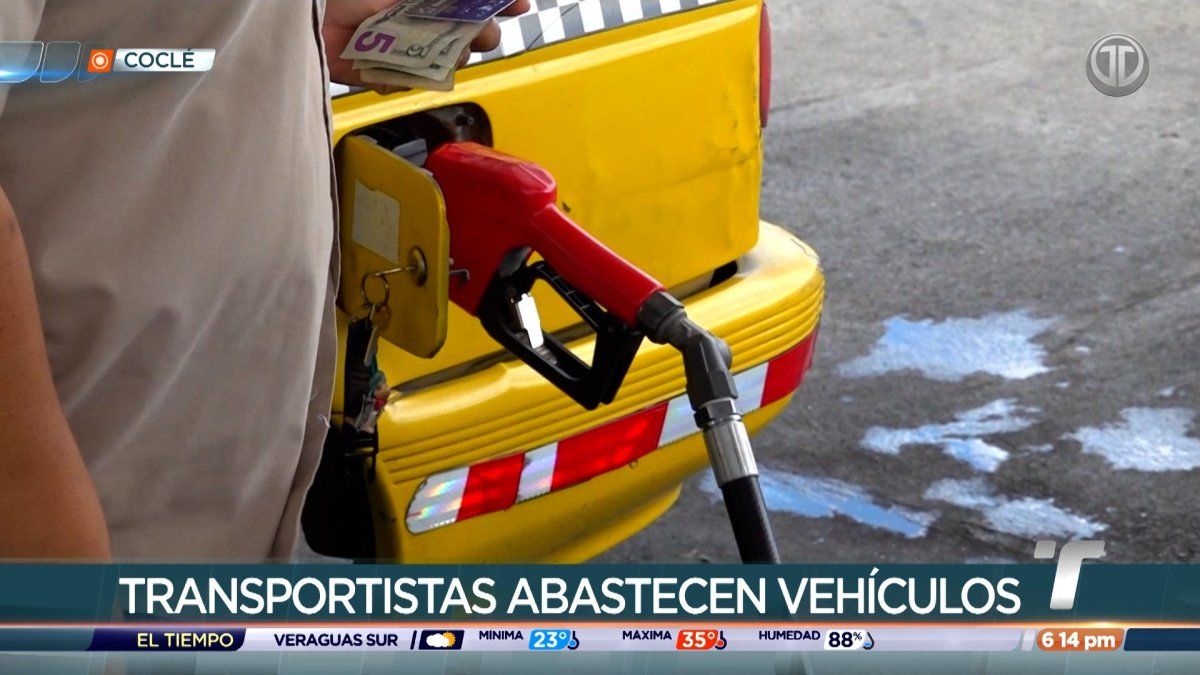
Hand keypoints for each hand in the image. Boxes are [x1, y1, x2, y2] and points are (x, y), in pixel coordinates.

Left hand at [323, 0, 530, 91]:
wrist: (306, 23)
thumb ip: (439, 1)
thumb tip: (474, 3)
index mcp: (426, 1)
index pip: (473, 2)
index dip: (499, 3)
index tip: (518, 4)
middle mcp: (420, 20)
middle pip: (469, 33)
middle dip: (478, 35)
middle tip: (475, 36)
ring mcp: (406, 47)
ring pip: (446, 62)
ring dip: (443, 60)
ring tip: (427, 52)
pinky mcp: (388, 72)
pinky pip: (412, 82)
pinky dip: (406, 78)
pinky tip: (393, 69)